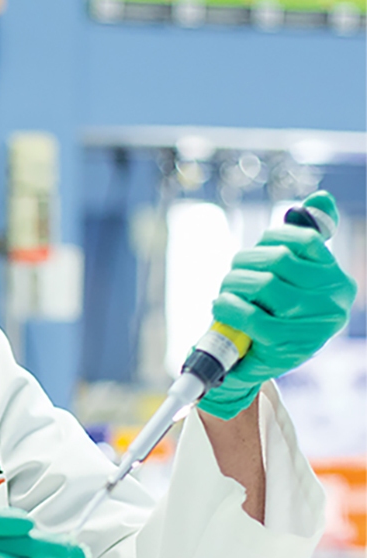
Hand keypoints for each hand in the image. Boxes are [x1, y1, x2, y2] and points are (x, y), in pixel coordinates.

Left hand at [199, 191, 357, 419]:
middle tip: (234, 273)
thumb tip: (320, 198)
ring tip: (227, 291)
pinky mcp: (288, 346)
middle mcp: (333, 301)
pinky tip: (221, 305)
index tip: (258, 248)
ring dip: (234, 282)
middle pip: (279, 260)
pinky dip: (229, 306)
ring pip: (264, 284)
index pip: (304, 240)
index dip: (272, 237)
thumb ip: (306, 237)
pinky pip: (253, 316)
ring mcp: (314, 326)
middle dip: (245, 261)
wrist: (257, 359)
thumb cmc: (275, 310)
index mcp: (337, 279)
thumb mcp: (294, 276)